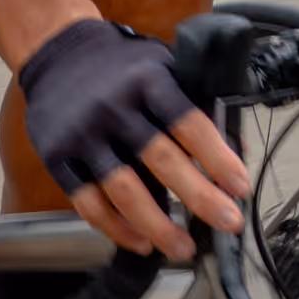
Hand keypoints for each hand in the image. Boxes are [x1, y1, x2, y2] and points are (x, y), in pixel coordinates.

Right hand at [16, 18, 249, 261]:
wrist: (58, 51)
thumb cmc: (121, 65)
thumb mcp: (164, 66)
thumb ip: (196, 103)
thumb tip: (238, 148)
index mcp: (149, 80)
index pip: (190, 124)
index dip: (218, 158)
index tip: (240, 187)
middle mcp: (115, 107)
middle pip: (161, 160)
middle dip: (199, 197)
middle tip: (227, 222)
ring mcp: (84, 134)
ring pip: (123, 190)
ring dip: (157, 226)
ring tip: (182, 248)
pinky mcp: (58, 157)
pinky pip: (88, 202)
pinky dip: (116, 228)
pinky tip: (140, 241)